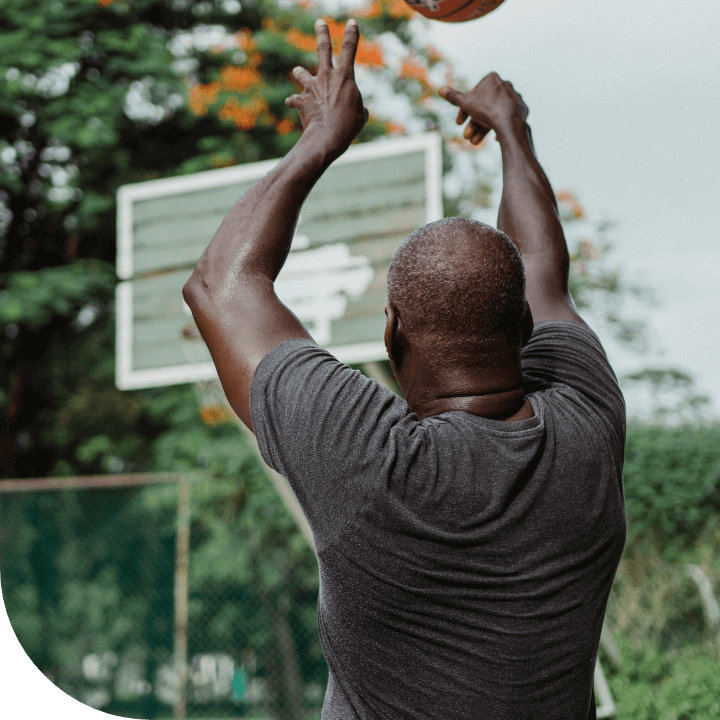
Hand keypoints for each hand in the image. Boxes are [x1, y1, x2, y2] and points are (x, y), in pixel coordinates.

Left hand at [285, 18, 368, 161]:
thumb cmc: (349, 127)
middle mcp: (326, 76)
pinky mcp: (301, 100)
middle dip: (322, 33)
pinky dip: (294, 102)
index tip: (351, 22)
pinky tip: (293, 105)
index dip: (351, 34)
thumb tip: (354, 108)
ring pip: (301, 72)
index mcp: (345, 77)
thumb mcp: (361, 115)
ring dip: (300, 73)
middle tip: (320, 22)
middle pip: (323, 48)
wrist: (328, 137)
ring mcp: (312, 87)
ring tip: (298, 72)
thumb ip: (357, 106)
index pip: (350, 49)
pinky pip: (294, 100)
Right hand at [439, 72, 527, 144]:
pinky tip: (495, 139)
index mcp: (492, 79)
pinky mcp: (522, 110)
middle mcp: (506, 85)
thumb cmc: (487, 111)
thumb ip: (454, 97)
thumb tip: (440, 89)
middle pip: (484, 107)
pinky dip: (499, 128)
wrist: (510, 123)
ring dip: (483, 129)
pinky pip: (507, 119)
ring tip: (475, 142)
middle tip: (466, 136)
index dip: (464, 111)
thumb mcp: (466, 104)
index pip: (473, 96)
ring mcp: (515, 98)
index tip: (458, 123)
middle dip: (473, 123)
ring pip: (495, 114)